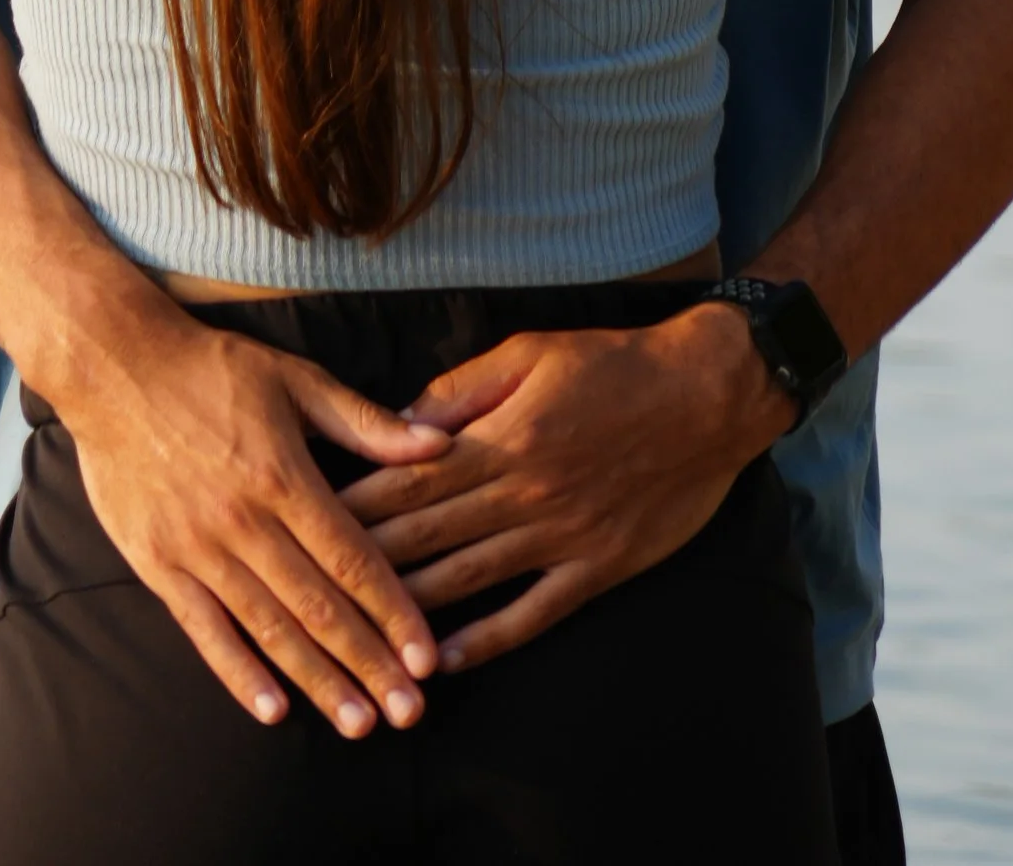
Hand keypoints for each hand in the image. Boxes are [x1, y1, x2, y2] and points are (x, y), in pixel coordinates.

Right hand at [53, 290, 451, 736]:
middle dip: (368, 663)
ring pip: (268, 629)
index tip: (426, 656)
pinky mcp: (157, 566)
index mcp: (284, 476)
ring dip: (316, 681)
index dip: (392, 610)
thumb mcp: (296, 379)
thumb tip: (437, 444)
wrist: (115, 368)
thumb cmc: (213, 369)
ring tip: (357, 723)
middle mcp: (244, 522)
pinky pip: (203, 631)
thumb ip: (366, 423)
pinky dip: (237, 673)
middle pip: (318, 606)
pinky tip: (271, 710)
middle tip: (408, 712)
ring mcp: (198, 549)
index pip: (351, 557)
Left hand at [345, 302, 790, 671]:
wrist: (708, 396)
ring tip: (356, 639)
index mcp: (503, 437)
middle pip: (428, 535)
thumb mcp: (531, 351)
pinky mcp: (597, 569)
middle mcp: (525, 493)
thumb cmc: (615, 364)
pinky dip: (485, 641)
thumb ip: (462, 390)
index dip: (355, 504)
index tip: (304, 523)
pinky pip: (531, 613)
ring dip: (409, 613)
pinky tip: (443, 662)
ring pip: (469, 581)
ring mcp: (561, 537)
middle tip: (306, 591)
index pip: (410, 480)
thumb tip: (402, 422)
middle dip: (362, 564)